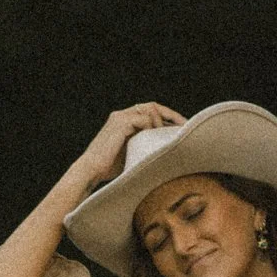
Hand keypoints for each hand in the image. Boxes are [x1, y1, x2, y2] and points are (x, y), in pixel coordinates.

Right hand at [67, 102, 185, 197]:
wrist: (91, 171)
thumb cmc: (109, 168)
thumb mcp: (132, 153)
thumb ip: (145, 145)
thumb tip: (167, 148)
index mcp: (124, 120)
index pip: (150, 111)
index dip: (167, 116)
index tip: (181, 127)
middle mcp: (121, 115)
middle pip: (152, 105)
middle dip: (171, 114)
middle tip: (185, 126)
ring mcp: (120, 117)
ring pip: (150, 110)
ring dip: (161, 122)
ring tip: (168, 137)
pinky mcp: (120, 123)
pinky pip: (143, 119)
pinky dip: (152, 127)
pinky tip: (156, 138)